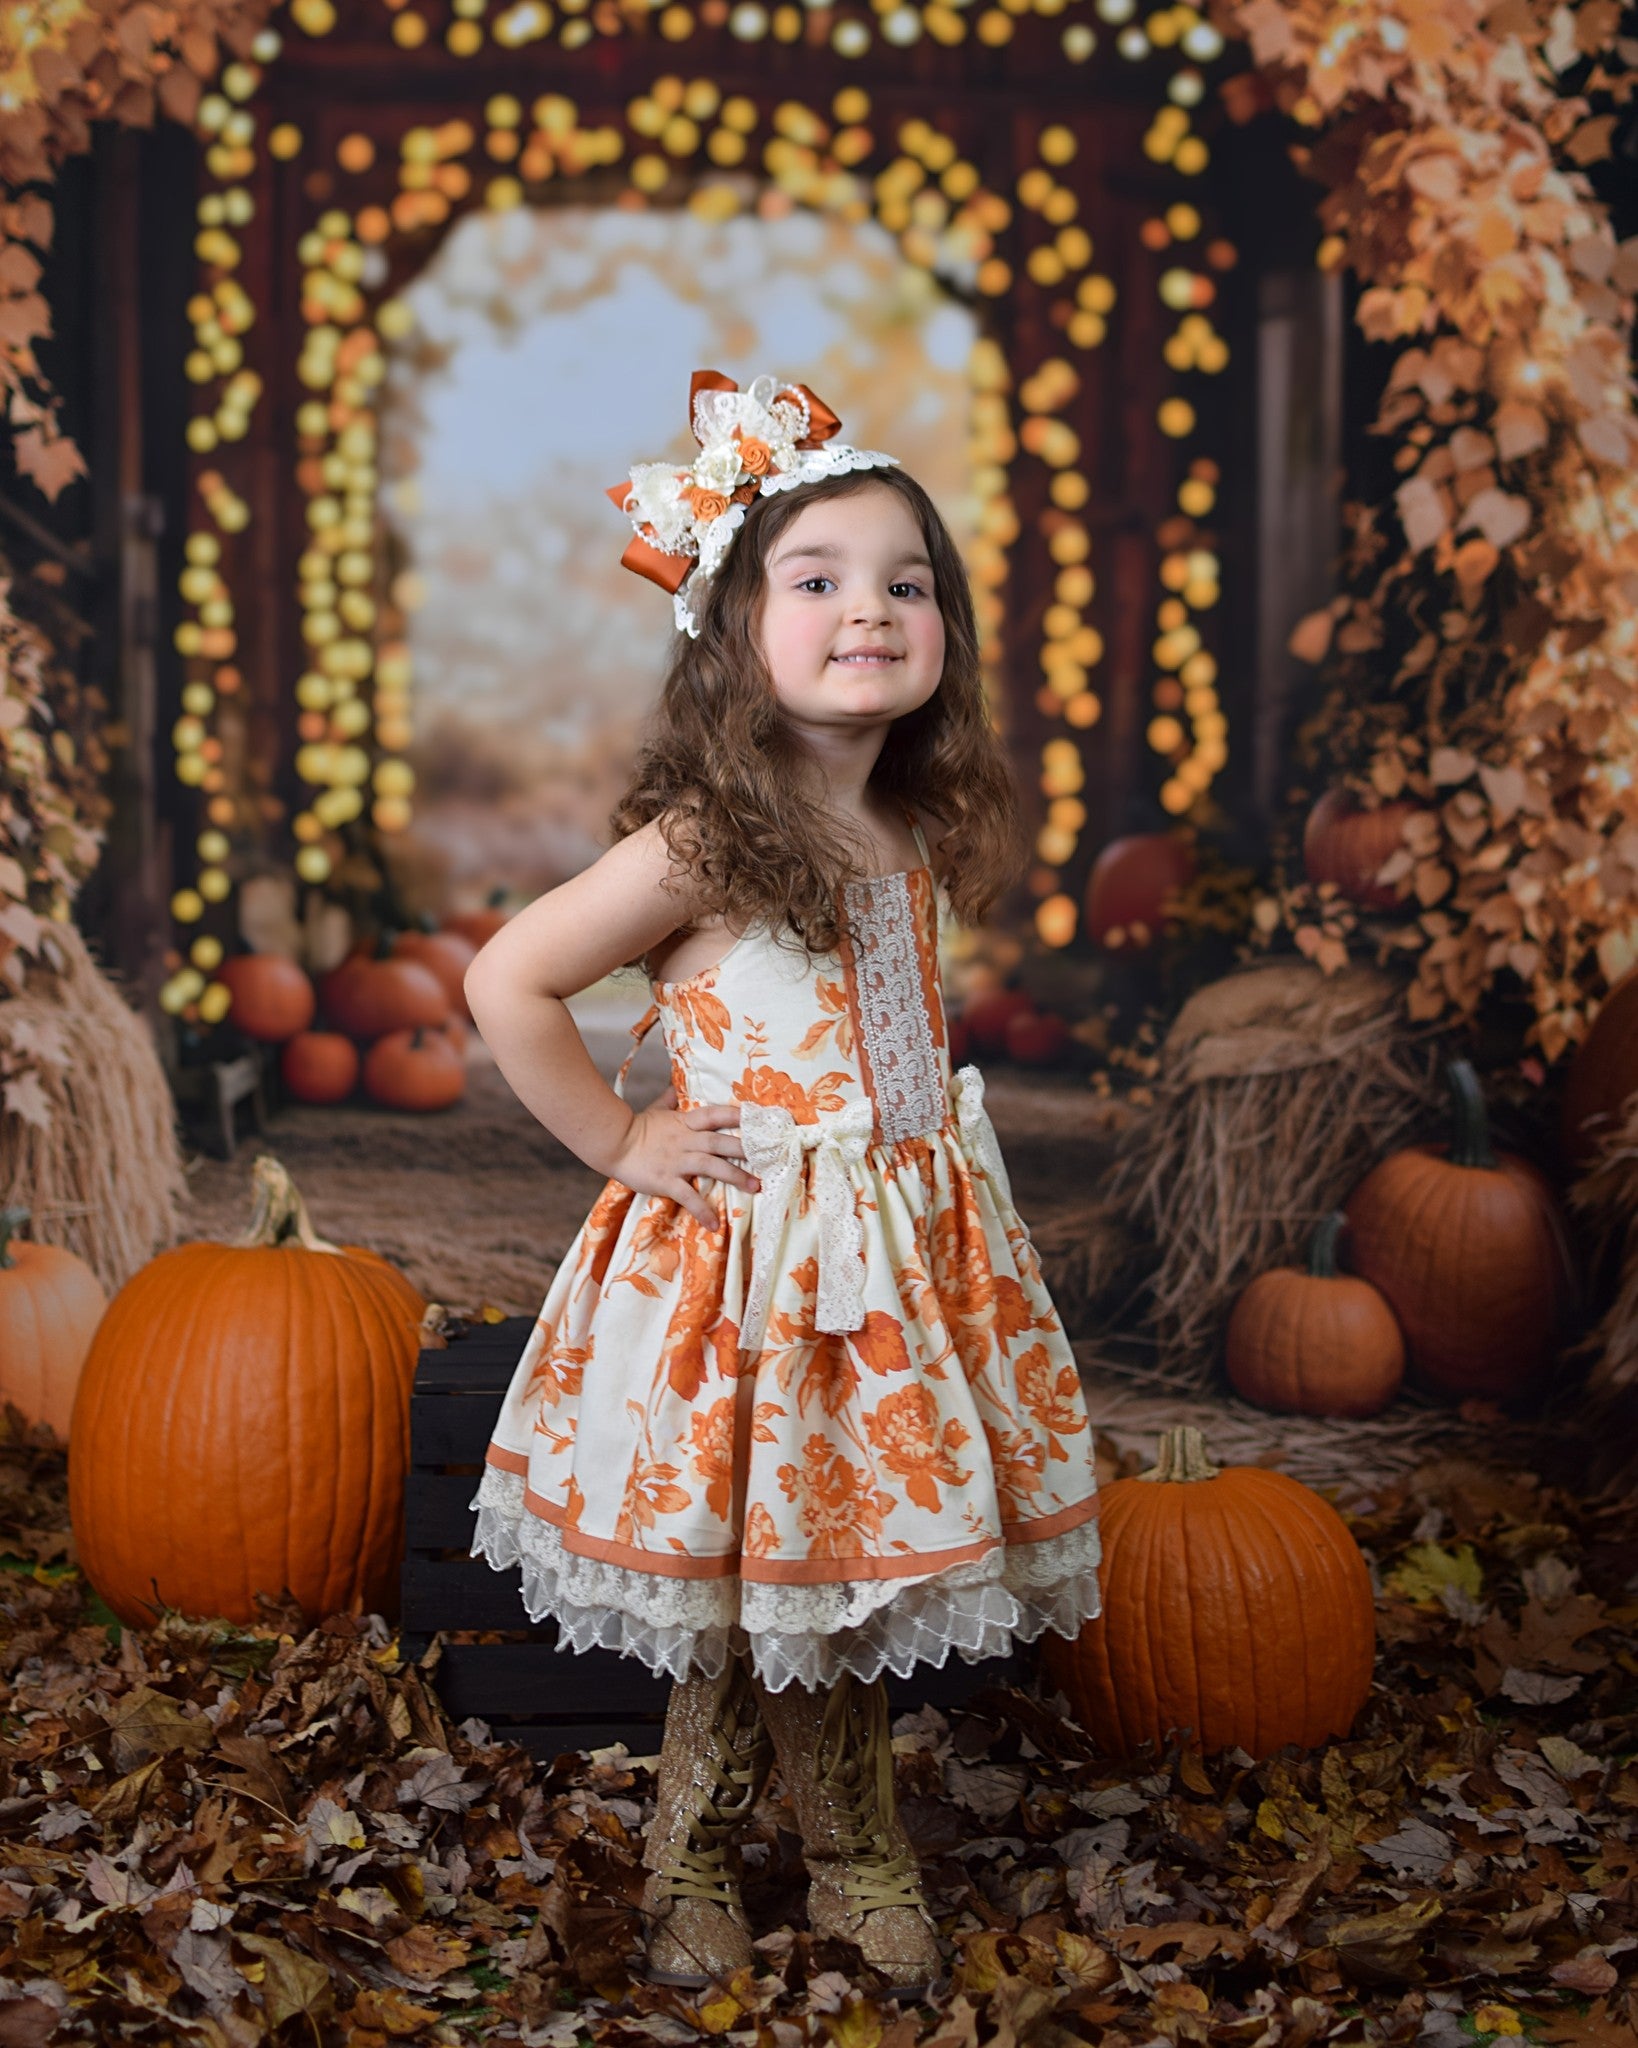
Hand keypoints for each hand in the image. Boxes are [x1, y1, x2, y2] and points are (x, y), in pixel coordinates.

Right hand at [606, 1089, 760, 1228]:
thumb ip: (668, 1101)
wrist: (612, 1143)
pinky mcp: (666, 1180)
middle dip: (747, 1149)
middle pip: (722, 1142)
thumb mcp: (654, 1110)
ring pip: (713, 1167)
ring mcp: (677, 1161)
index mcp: (685, 1122)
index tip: (760, 1117)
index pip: (716, 1115)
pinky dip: (702, 1210)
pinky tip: (714, 1224)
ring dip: (736, 1177)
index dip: (738, 1116)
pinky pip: (688, 1196)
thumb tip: (674, 1089)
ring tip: (756, 1187)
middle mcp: (686, 1140)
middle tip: (770, 1155)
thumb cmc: (634, 1128)